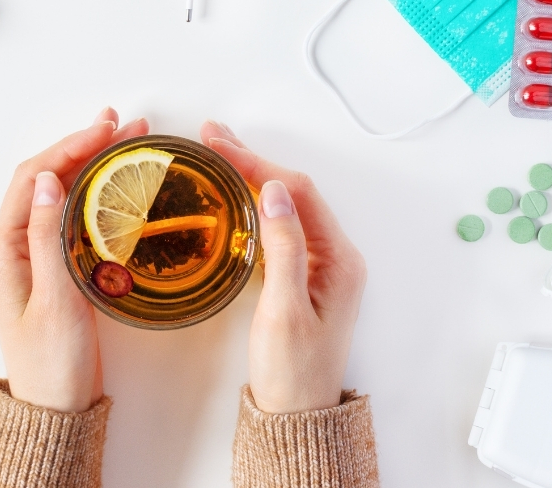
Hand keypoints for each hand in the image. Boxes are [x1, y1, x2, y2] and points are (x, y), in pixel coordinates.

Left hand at [0, 108, 148, 411]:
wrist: (55, 408)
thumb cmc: (52, 362)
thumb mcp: (55, 299)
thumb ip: (49, 238)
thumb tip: (53, 180)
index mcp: (5, 247)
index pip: (35, 178)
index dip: (70, 146)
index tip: (106, 129)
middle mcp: (14, 245)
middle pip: (48, 178)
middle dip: (85, 146)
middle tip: (126, 126)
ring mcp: (34, 255)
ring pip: (62, 194)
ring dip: (92, 164)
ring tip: (127, 143)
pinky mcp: (55, 268)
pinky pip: (73, 217)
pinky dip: (96, 193)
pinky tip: (118, 185)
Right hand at [201, 122, 367, 413]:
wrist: (297, 415)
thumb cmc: (292, 371)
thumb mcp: (283, 310)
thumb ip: (283, 248)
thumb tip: (275, 191)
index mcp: (339, 259)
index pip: (297, 192)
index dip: (257, 163)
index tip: (220, 145)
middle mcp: (335, 256)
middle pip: (294, 192)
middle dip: (253, 160)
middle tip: (212, 135)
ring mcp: (321, 265)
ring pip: (286, 206)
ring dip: (253, 176)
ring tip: (218, 152)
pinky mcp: (304, 276)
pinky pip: (281, 227)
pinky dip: (253, 204)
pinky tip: (233, 195)